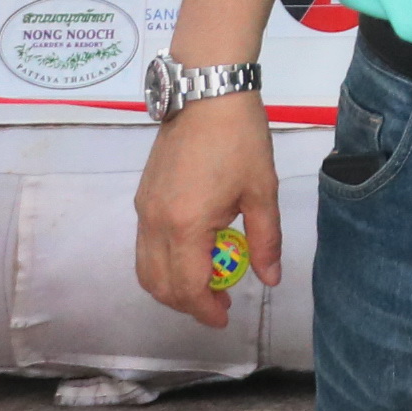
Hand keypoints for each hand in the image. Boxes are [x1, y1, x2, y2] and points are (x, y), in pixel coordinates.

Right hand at [132, 94, 280, 327]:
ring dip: (171, 287)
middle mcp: (155, 223)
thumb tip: (270, 278)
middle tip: (219, 302)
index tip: (225, 317)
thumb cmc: (240, 139)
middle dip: (188, 304)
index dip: (206, 310)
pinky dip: (162, 264)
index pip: (188, 287)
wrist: (207, 93)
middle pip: (160, 286)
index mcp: (186, 225)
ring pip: (145, 269)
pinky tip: (192, 254)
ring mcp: (144, 211)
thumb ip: (264, 240)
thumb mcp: (262, 191)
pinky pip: (144, 248)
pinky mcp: (142, 198)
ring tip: (206, 283)